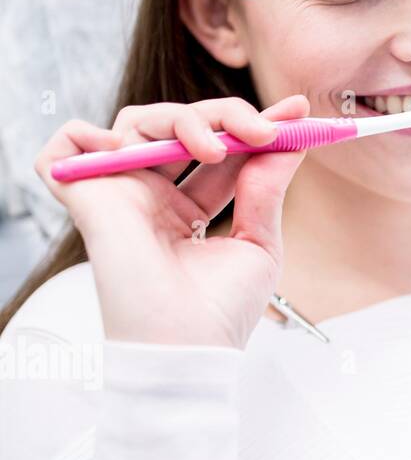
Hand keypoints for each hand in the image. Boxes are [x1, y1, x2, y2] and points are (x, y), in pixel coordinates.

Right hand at [35, 95, 310, 348]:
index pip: (221, 148)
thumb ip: (267, 191)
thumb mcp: (260, 244)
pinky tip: (129, 148)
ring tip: (214, 148)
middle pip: (182, 124)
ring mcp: (121, 195)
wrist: (188, 348)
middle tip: (264, 130)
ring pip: (137, 123)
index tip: (297, 110)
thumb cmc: (221, 311)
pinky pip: (64, 149)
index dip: (254, 124)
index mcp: (191, 207)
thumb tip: (290, 145)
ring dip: (182, 119)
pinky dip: (85, 134)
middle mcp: (154, 196)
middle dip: (227, 115)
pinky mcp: (89, 200)